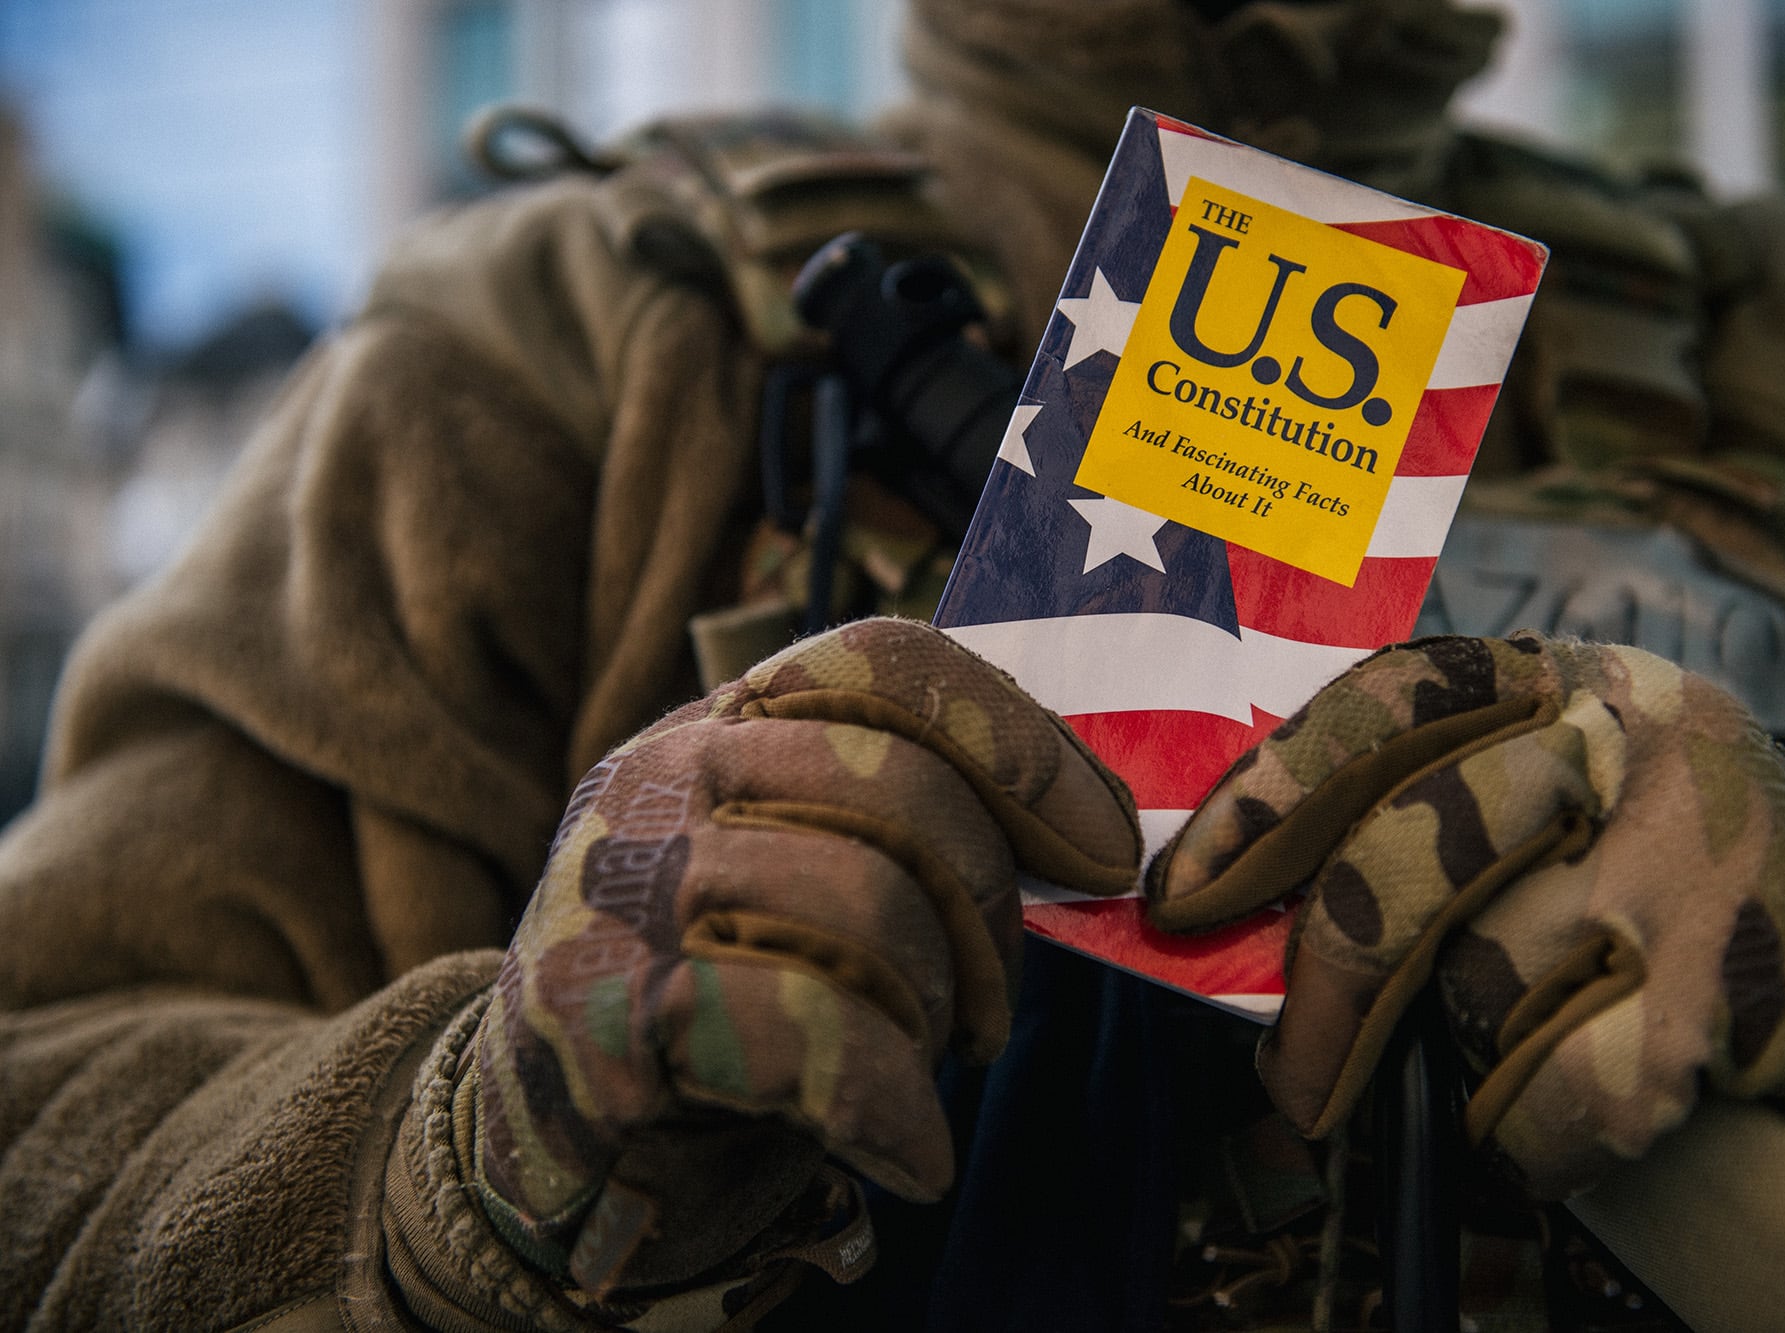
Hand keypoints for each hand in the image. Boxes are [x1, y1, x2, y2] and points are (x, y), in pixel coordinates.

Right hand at [471, 618, 1138, 1291]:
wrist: (534, 1136)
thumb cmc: (715, 1002)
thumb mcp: (796, 872)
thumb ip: (901, 823)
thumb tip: (1093, 830)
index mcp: (721, 727)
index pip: (884, 660)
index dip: (1017, 741)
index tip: (1104, 842)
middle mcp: (658, 777)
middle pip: (896, 785)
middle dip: (985, 912)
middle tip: (991, 1011)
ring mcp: (619, 887)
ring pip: (861, 900)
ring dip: (934, 1009)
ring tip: (920, 1067)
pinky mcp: (598, 1014)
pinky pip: (803, 1030)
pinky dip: (890, 1102)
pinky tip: (911, 1151)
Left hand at [1148, 633, 1784, 1199]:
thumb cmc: (1667, 873)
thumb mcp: (1570, 786)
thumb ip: (1435, 804)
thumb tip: (1240, 913)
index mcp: (1564, 677)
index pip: (1387, 698)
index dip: (1268, 795)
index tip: (1184, 892)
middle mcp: (1631, 735)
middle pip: (1412, 855)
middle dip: (1328, 989)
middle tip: (1292, 1076)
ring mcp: (1690, 850)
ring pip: (1480, 985)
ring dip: (1468, 1059)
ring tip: (1519, 1057)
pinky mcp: (1730, 978)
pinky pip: (1553, 1086)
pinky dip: (1534, 1130)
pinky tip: (1577, 1112)